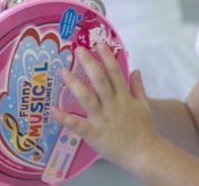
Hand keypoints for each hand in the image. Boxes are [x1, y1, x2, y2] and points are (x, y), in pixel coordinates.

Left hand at [51, 44, 161, 171]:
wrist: (145, 154)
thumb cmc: (144, 130)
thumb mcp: (144, 106)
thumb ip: (138, 87)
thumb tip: (136, 69)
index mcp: (124, 97)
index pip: (115, 73)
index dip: (107, 57)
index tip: (99, 43)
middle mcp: (112, 105)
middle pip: (100, 80)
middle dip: (89, 64)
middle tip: (78, 49)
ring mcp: (102, 119)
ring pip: (87, 98)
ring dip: (74, 84)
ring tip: (62, 71)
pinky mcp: (94, 134)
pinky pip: (77, 124)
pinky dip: (64, 117)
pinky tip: (53, 109)